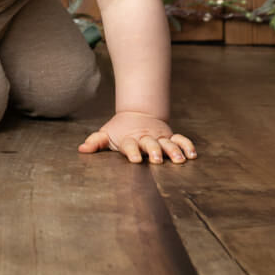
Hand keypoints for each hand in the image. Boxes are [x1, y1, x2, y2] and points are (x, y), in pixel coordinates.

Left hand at [78, 111, 196, 163]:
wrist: (137, 114)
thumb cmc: (119, 130)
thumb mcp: (106, 134)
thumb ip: (95, 142)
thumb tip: (81, 149)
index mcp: (129, 139)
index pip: (130, 145)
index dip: (131, 151)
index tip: (134, 160)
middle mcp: (145, 138)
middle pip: (150, 144)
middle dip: (154, 151)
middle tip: (157, 160)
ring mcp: (158, 137)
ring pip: (167, 143)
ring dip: (173, 150)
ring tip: (180, 160)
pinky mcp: (169, 136)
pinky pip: (180, 140)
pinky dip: (186, 145)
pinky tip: (193, 154)